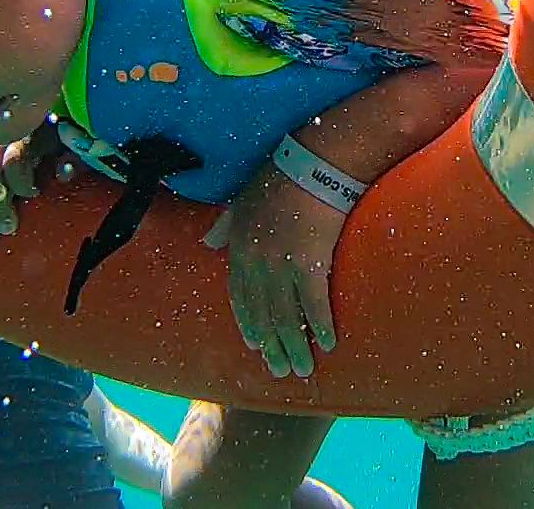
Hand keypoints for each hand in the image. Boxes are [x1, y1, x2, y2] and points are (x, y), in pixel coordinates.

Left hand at [202, 167, 345, 377]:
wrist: (313, 161)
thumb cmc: (281, 175)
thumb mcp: (241, 199)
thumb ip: (225, 225)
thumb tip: (207, 242)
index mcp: (240, 248)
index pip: (240, 297)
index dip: (248, 324)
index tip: (256, 345)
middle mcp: (257, 262)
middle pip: (263, 313)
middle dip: (271, 345)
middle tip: (279, 371)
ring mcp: (282, 264)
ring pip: (286, 316)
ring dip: (294, 346)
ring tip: (302, 369)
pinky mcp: (310, 262)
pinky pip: (314, 303)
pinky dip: (319, 326)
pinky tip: (326, 344)